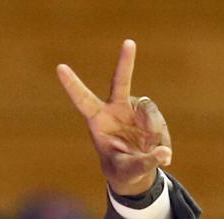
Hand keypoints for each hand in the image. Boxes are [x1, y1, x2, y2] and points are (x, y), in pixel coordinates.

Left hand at [57, 39, 171, 196]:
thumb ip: (144, 163)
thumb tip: (163, 153)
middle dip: (125, 63)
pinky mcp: (149, 113)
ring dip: (155, 134)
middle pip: (120, 82)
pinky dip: (163, 141)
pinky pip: (159, 123)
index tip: (60, 67)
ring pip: (149, 112)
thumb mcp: (129, 171)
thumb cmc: (122, 170)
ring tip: (157, 156)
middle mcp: (115, 109)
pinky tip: (164, 157)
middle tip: (129, 43)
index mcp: (98, 121)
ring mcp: (133, 109)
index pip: (83, 100)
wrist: (135, 171)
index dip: (72, 85)